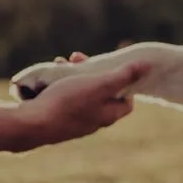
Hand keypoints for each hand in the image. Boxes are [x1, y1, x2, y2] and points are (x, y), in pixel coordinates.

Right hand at [11, 59, 147, 149]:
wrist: (32, 124)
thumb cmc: (68, 102)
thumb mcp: (99, 84)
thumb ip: (124, 75)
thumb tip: (149, 66)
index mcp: (107, 115)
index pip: (126, 101)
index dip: (123, 82)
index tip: (111, 67)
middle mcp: (93, 122)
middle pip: (102, 95)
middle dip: (92, 73)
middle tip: (78, 58)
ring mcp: (74, 123)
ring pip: (81, 95)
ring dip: (74, 76)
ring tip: (61, 64)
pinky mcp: (57, 121)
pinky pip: (65, 100)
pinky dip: (60, 85)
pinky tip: (49, 77)